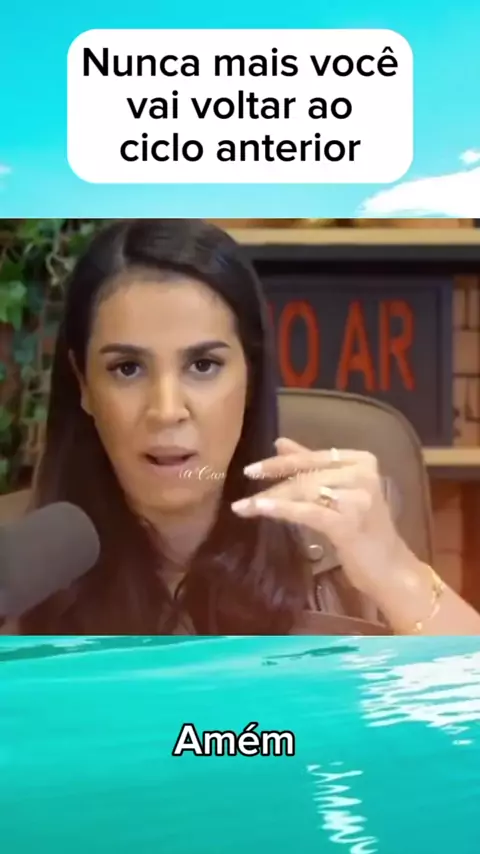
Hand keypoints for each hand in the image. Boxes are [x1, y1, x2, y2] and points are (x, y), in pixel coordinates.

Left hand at [231, 437, 415, 601]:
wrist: (390, 569)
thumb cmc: (364, 531)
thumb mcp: (339, 492)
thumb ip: (312, 467)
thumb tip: (279, 443)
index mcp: (362, 460)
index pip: (314, 456)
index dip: (281, 462)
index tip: (252, 469)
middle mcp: (363, 474)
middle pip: (307, 475)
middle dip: (273, 484)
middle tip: (243, 490)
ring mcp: (359, 498)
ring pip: (304, 492)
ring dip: (271, 499)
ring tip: (244, 506)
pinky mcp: (349, 523)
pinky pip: (308, 512)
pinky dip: (281, 510)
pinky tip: (259, 510)